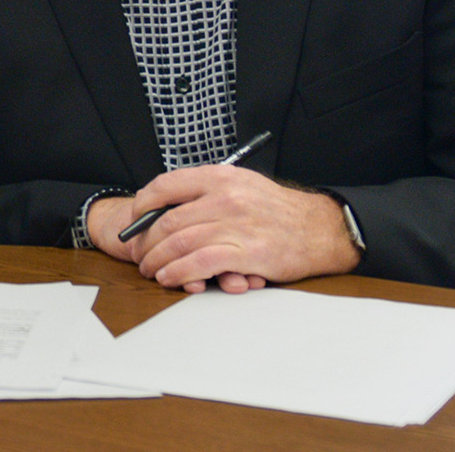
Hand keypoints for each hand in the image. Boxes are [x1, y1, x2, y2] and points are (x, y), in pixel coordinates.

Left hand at [113, 166, 359, 293]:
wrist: (319, 229)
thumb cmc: (276, 210)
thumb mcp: (241, 184)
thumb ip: (206, 190)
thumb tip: (166, 205)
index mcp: (220, 177)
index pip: (167, 185)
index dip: (143, 204)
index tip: (135, 218)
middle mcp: (225, 197)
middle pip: (169, 219)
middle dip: (147, 240)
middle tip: (139, 253)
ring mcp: (235, 225)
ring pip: (180, 242)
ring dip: (158, 259)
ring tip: (150, 269)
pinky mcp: (246, 252)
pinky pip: (200, 263)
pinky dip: (179, 272)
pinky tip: (170, 277)